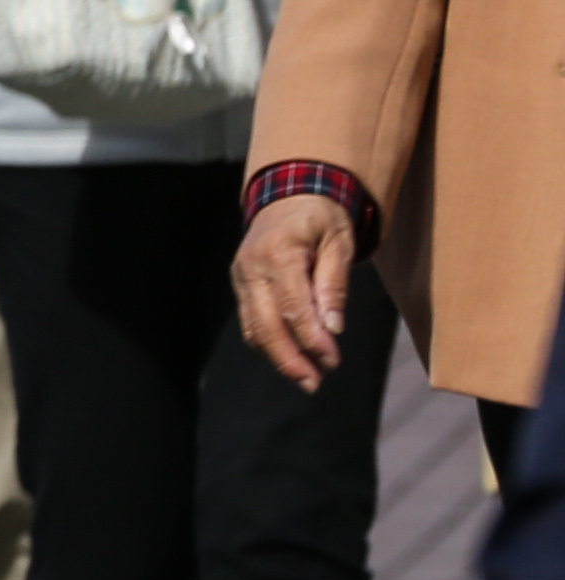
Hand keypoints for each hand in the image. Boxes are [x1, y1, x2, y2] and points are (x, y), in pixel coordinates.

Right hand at [236, 189, 357, 394]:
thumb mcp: (339, 242)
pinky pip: (251, 321)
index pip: (293, 306)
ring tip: (306, 378)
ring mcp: (241, 277)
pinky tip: (290, 357)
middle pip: (265, 324)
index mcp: (278, 253)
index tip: (332, 361)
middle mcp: (252, 267)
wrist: (289, 195)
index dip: (311, 338)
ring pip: (254, 327)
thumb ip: (334, 284)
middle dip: (289, 358)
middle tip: (314, 383)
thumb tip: (332, 328)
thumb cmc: (321, 218)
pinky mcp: (241, 285)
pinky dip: (268, 343)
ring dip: (278, 357)